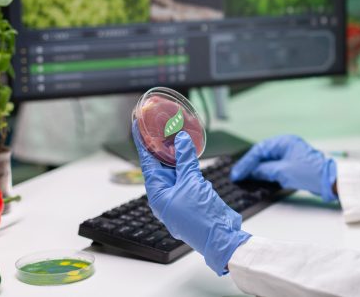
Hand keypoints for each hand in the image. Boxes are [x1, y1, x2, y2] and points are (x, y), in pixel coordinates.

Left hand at [132, 122, 249, 274]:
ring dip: (175, 151)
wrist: (221, 236)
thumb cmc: (200, 218)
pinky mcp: (194, 194)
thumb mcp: (191, 184)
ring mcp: (180, 194)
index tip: (137, 125)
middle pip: (160, 164)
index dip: (143, 143)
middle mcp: (166, 193)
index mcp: (158, 194)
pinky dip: (188, 161)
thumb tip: (180, 139)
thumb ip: (185, 160)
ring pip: (174, 168)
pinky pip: (188, 174)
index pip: (147, 162)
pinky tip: (189, 149)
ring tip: (172, 130)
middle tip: (158, 123)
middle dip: (159, 144)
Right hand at [230, 135, 336, 201]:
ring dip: (256, 170)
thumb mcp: (283, 171)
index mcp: (284, 142)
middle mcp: (285, 145)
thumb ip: (265, 170)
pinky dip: (264, 173)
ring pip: (266, 161)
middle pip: (261, 155)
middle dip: (249, 165)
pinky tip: (257, 180)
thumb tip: (252, 172)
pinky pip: (273, 167)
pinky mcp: (291, 164)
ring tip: (243, 178)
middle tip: (237, 176)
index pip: (259, 150)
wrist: (328, 180)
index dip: (246, 163)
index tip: (237, 173)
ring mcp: (288, 155)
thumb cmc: (310, 172)